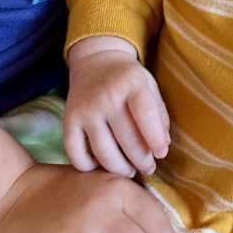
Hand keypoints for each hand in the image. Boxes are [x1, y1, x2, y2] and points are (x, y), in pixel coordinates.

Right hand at [66, 37, 169, 176]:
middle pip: (126, 139)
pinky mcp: (68, 120)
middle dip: (141, 160)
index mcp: (131, 83)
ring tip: (130, 171)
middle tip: (149, 168)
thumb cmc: (127, 78)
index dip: (156, 140)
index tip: (161, 154)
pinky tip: (100, 167)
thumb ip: (159, 113)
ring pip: (103, 151)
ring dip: (120, 168)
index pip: (145, 116)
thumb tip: (164, 145)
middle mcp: (106, 96)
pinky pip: (75, 153)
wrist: (95, 61)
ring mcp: (85, 109)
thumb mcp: (149, 85)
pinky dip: (87, 167)